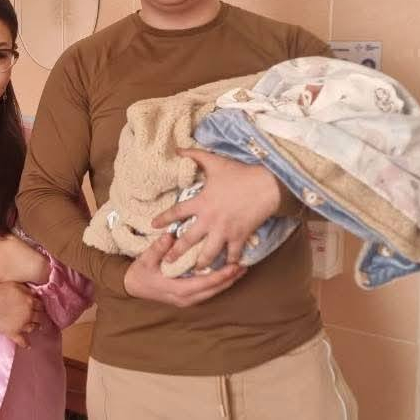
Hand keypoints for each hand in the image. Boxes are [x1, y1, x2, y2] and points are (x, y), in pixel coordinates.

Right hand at [0, 282, 44, 347]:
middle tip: (40, 317)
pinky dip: (26, 344)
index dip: (39, 305)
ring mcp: (22, 325)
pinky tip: (28, 346)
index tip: (39, 306)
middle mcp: (29, 314)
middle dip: (40, 316)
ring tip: (37, 327)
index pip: (40, 304)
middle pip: (39, 316)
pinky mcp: (13, 333)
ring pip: (33, 327)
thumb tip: (34, 293)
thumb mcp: (16, 285)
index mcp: (30, 301)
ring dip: (36, 327)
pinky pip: (21, 341)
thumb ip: (27, 290)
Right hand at [124, 233, 246, 307]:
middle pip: (213, 290)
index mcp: (177, 289)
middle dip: (230, 279)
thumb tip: (169, 236)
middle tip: (244, 266)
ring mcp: (187, 300)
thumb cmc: (140, 272)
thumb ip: (158, 248)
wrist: (132, 287)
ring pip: (213, 293)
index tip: (233, 265)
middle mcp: (185, 298)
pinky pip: (208, 292)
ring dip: (227, 282)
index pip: (205, 284)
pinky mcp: (188, 298)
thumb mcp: (146, 259)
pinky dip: (219, 284)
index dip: (221, 276)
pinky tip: (226, 275)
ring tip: (240, 270)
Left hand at [152, 148, 279, 268]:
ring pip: (208, 253)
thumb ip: (194, 155)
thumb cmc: (239, 173)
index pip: (176, 212)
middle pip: (188, 240)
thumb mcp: (215, 161)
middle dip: (176, 252)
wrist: (267, 185)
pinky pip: (232, 254)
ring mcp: (225, 230)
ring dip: (200, 263)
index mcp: (201, 202)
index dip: (163, 219)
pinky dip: (229, 262)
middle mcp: (209, 220)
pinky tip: (226, 269)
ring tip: (195, 271)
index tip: (153, 225)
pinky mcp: (240, 236)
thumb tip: (178, 148)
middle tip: (167, 262)